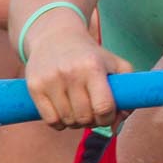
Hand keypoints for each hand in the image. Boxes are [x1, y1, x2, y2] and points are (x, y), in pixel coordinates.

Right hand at [24, 12, 131, 128]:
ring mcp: (50, 80)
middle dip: (93, 121)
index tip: (108, 115)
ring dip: (76, 123)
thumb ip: (128, 94)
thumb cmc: (91, 55)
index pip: (103, 106)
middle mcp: (71, 73)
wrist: (55, 36)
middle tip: (93, 114)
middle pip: (85, 117)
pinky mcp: (34, 87)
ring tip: (79, 111)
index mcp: (93, 67)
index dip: (109, 118)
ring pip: (68, 120)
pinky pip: (50, 120)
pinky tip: (64, 114)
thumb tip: (117, 125)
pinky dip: (59, 123)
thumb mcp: (115, 64)